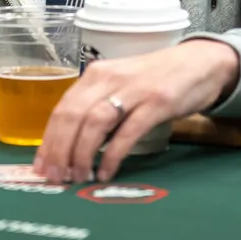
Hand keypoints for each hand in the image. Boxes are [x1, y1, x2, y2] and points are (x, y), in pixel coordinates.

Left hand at [34, 39, 239, 183]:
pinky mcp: (157, 102)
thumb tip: (70, 144)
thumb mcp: (120, 84)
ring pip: (95, 123)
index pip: (62, 108)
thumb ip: (97, 105)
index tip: (41, 167)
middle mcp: (110, 78)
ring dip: (82, 154)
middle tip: (55, 178)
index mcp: (96, 74)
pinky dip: (112, 155)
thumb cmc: (156, 78)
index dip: (48, 140)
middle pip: (73, 116)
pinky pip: (128, 132)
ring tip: (78, 177)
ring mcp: (134, 90)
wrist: (199, 62)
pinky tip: (105, 171)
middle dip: (59, 151)